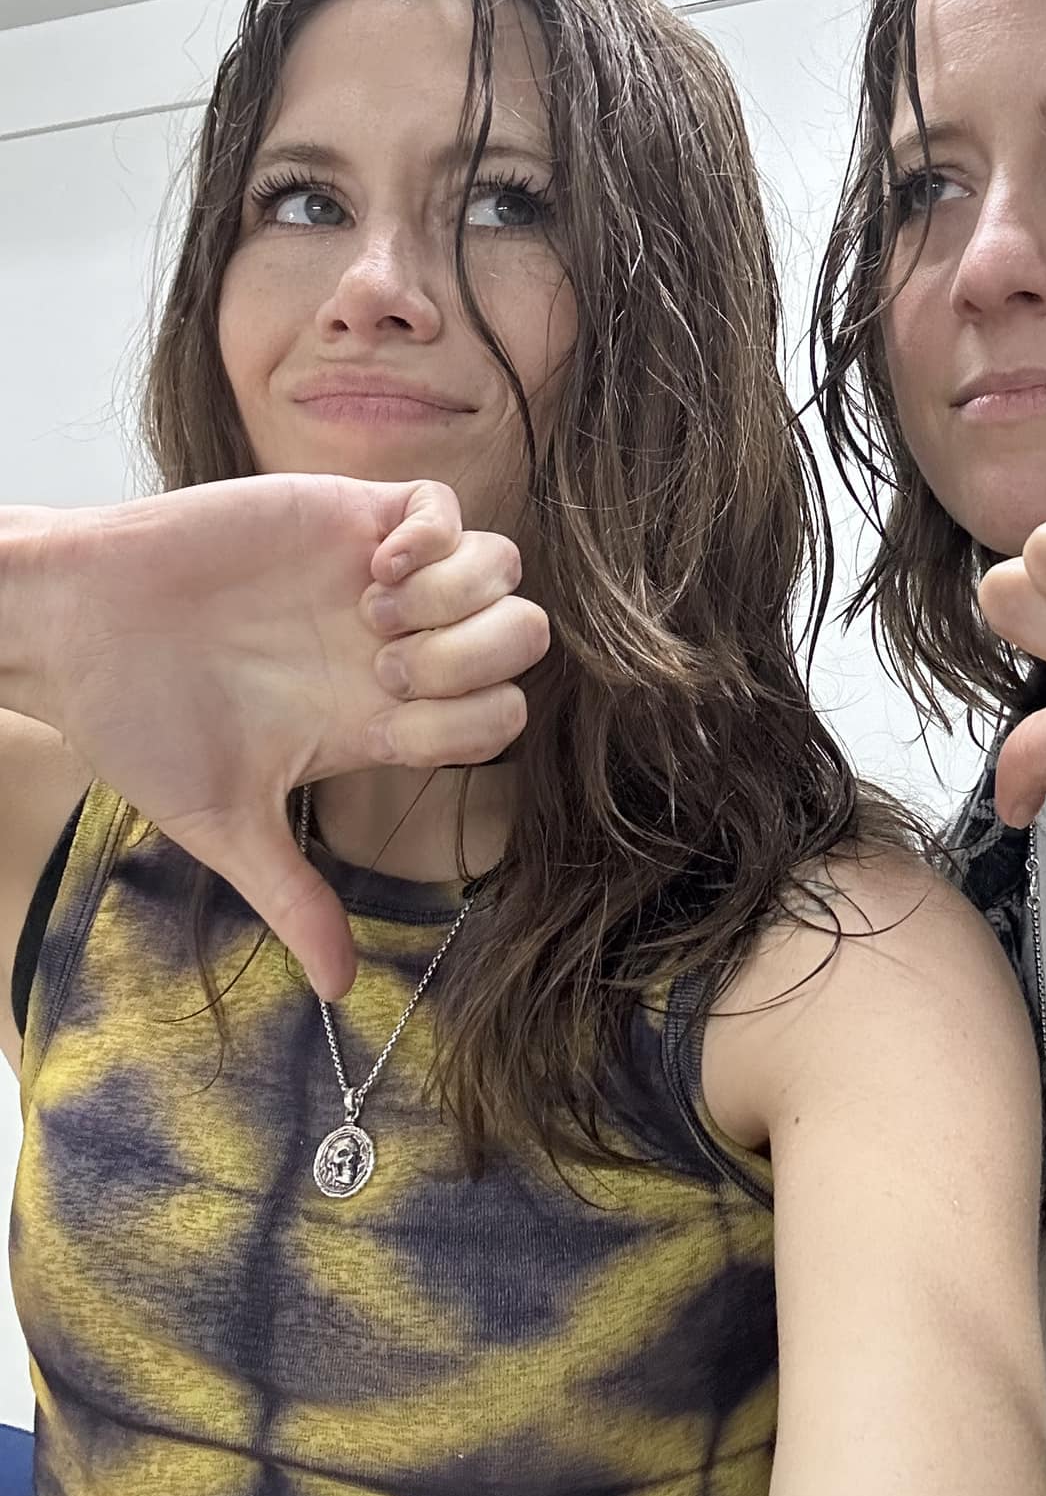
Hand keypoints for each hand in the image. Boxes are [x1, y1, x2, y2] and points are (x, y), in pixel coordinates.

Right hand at [32, 476, 547, 996]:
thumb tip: (340, 991)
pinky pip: (445, 504)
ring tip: (371, 612)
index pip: (498, 719)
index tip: (383, 723)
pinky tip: (375, 567)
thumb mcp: (222, 822)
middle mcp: (399, 646)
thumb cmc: (138, 722)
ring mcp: (378, 576)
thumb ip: (292, 895)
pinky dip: (434, 536)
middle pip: (523, 640)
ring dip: (456, 597)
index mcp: (383, 717)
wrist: (72, 629)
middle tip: (385, 667)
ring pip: (504, 569)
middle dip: (476, 659)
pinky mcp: (347, 513)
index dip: (469, 724)